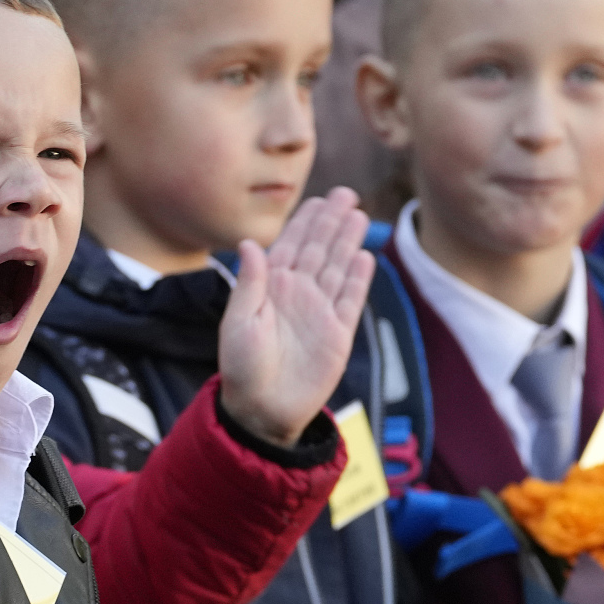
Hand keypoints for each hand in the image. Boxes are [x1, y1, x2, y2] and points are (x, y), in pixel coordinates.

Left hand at [216, 188, 375, 447]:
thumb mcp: (238, 322)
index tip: (319, 199)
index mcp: (271, 287)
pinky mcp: (338, 334)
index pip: (291, 246)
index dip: (306, 222)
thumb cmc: (242, 367)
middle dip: (332, 222)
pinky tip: (365, 257)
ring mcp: (319, 313)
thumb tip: (250, 243)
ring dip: (348, 243)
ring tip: (358, 216)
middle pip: (320, 250)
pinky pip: (350, 301)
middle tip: (346, 193)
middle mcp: (297, 294)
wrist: (261, 409)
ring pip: (337, 269)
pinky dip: (358, 280)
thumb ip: (249, 283)